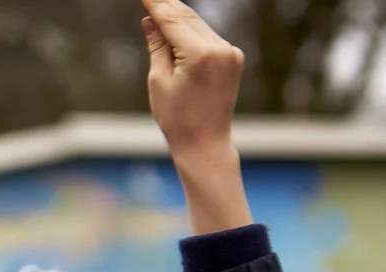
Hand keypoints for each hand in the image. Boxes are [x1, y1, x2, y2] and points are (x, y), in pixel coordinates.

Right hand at [141, 0, 250, 233]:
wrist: (205, 142)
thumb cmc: (177, 117)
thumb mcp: (159, 80)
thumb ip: (157, 46)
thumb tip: (151, 20)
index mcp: (201, 55)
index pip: (174, 21)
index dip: (157, 5)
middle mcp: (222, 48)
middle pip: (189, 18)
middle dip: (168, 6)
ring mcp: (231, 52)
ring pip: (199, 26)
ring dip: (179, 17)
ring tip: (159, 9)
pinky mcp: (234, 58)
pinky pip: (208, 37)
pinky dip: (192, 31)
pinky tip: (176, 27)